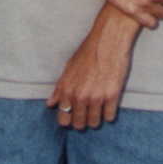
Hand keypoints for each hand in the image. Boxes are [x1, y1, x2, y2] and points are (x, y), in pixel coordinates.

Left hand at [47, 11, 135, 128]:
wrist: (109, 39)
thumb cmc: (89, 51)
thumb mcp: (69, 68)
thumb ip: (60, 88)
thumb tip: (50, 103)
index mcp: (67, 90)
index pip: (63, 118)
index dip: (69, 119)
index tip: (74, 116)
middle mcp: (80, 96)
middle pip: (79, 123)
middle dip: (83, 121)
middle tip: (88, 114)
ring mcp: (96, 97)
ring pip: (94, 122)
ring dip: (96, 120)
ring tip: (99, 111)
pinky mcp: (112, 95)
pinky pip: (110, 116)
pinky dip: (109, 114)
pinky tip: (109, 106)